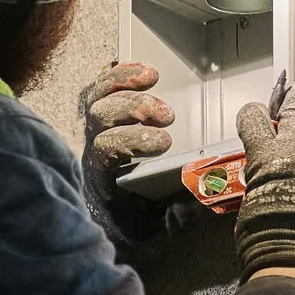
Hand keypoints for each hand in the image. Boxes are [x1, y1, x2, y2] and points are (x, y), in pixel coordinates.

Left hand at [79, 61, 177, 243]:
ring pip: (97, 95)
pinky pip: (100, 87)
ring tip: (153, 76)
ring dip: (124, 81)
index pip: (108, 148)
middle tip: (167, 114)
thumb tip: (202, 197)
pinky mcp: (103, 116)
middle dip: (132, 108)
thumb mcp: (157, 227)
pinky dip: (116, 73)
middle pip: (100, 116)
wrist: (110, 221)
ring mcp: (95, 130)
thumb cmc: (133, 222)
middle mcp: (92, 149)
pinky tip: (138, 67)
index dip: (135, 139)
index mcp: (103, 176)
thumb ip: (178, 214)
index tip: (166, 142)